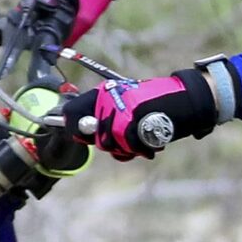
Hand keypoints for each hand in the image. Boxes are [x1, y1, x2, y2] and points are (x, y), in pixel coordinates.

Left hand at [59, 69, 221, 159]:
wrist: (185, 100)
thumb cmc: (158, 101)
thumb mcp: (129, 101)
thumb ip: (104, 114)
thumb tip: (78, 129)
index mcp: (106, 92)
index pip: (74, 111)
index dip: (65, 122)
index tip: (56, 125)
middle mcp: (108, 101)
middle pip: (90, 134)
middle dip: (103, 140)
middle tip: (125, 137)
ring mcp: (118, 114)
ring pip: (106, 144)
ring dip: (122, 146)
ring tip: (137, 137)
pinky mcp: (130, 127)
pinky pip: (123, 148)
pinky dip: (133, 149)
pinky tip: (144, 143)